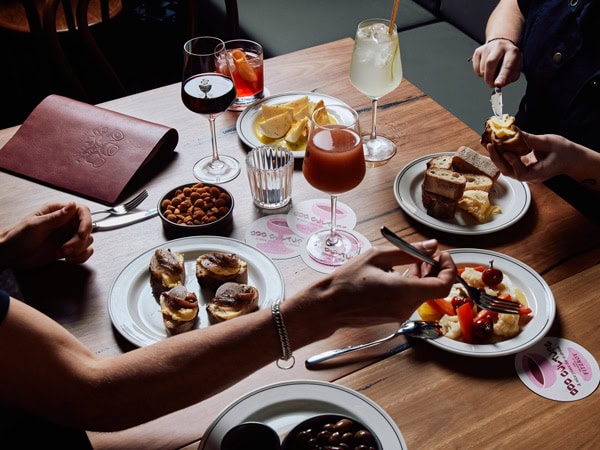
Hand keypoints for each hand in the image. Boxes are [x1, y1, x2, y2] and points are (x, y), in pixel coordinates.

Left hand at [0, 202, 93, 267]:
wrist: (11, 255)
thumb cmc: (18, 237)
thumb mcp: (36, 225)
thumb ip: (56, 217)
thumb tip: (73, 205)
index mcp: (58, 211)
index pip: (82, 212)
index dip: (86, 223)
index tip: (81, 235)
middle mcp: (66, 223)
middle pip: (87, 228)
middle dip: (78, 241)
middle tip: (65, 249)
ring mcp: (68, 236)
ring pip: (87, 241)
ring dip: (78, 250)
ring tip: (61, 253)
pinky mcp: (68, 249)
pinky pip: (84, 251)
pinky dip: (80, 257)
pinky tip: (68, 258)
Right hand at [301, 240, 455, 330]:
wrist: (329, 305)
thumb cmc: (347, 280)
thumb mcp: (377, 256)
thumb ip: (409, 251)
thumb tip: (432, 245)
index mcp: (404, 291)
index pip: (444, 285)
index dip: (449, 268)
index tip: (442, 255)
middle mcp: (406, 306)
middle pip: (435, 289)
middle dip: (436, 269)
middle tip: (424, 254)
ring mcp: (400, 314)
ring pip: (424, 294)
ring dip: (424, 277)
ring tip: (410, 262)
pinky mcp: (394, 316)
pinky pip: (412, 299)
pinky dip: (413, 285)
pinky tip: (399, 274)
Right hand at [472, 39, 521, 87]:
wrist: (503, 46)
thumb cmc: (510, 60)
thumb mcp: (515, 69)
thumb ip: (509, 78)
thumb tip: (498, 84)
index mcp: (512, 52)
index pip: (507, 65)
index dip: (502, 76)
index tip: (498, 84)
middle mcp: (499, 47)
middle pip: (490, 63)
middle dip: (489, 77)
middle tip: (491, 84)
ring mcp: (487, 48)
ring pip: (482, 68)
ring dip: (485, 76)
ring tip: (492, 73)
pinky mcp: (478, 51)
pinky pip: (476, 68)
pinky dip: (480, 73)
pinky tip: (486, 69)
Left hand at [485, 132, 573, 182]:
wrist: (573, 159)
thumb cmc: (565, 152)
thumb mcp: (550, 142)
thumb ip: (532, 139)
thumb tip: (515, 132)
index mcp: (539, 173)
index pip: (522, 174)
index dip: (513, 163)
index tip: (507, 153)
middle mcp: (530, 176)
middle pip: (509, 172)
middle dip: (498, 159)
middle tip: (490, 146)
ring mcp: (526, 173)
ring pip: (507, 168)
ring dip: (498, 156)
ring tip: (491, 144)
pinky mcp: (524, 168)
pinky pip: (510, 163)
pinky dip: (503, 154)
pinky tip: (497, 145)